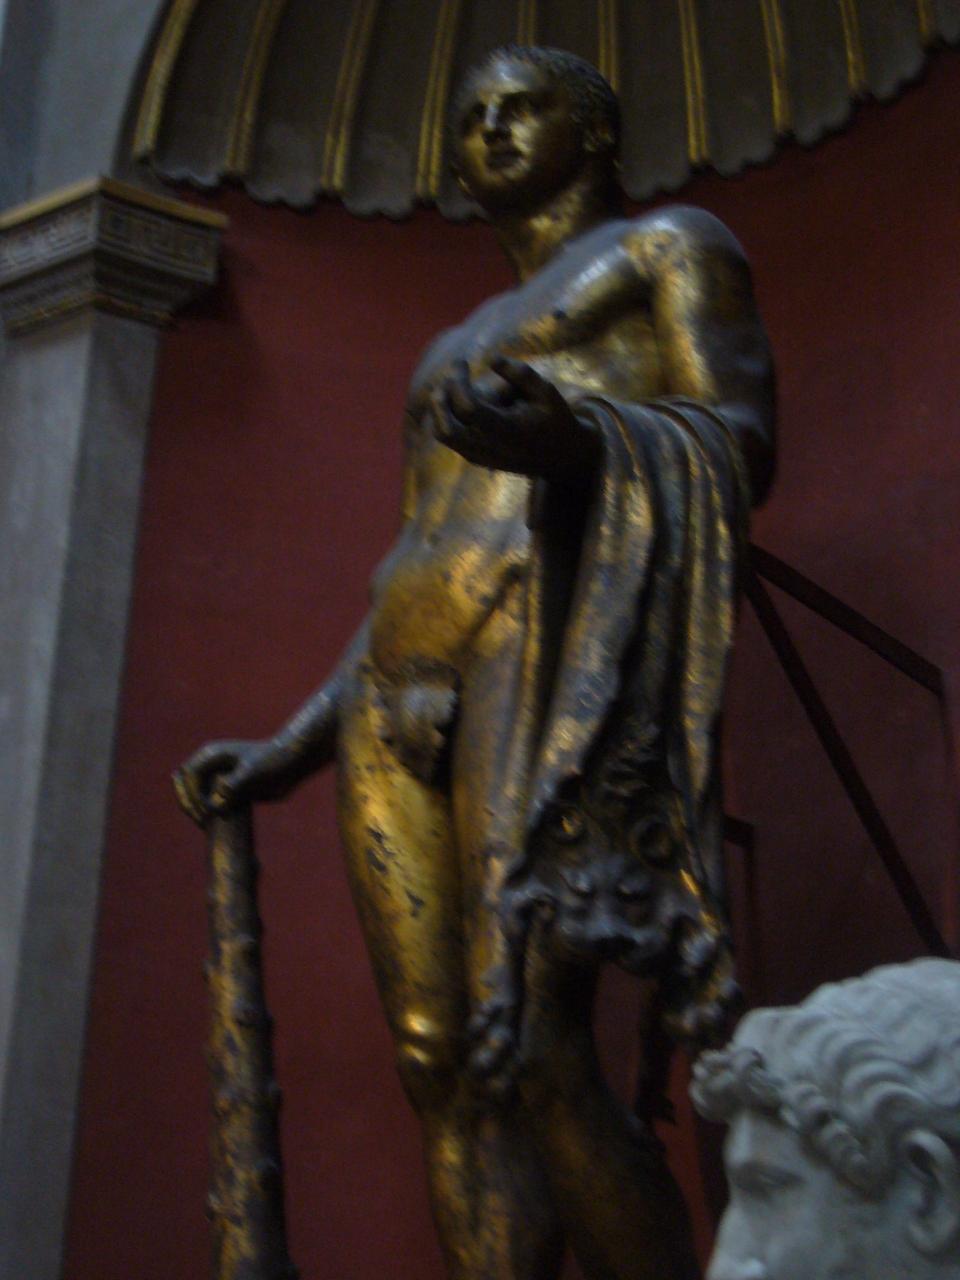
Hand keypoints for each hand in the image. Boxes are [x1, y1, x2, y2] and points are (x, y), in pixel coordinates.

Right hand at [173, 736, 305, 825]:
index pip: (189, 776)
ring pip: (194, 794)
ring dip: (195, 808)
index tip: (207, 813)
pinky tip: (219, 826)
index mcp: (212, 755)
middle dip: (188, 802)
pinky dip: (208, 813)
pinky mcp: (227, 788)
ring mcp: (217, 776)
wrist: (292, 762)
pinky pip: (208, 802)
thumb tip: (216, 801)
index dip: (193, 796)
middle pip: (184, 783)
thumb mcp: (253, 772)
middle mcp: (211, 764)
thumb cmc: (274, 761)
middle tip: (201, 822)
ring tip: (207, 826)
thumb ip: (234, 785)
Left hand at [432, 357, 598, 479]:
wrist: (559, 457)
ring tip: (458, 383)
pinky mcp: (474, 457)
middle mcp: (489, 448)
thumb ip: (522, 374)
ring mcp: (479, 457)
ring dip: (441, 406)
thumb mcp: (547, 391)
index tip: (462, 361)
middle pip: (445, 430)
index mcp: (507, 432)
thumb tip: (492, 359)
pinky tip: (466, 397)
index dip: (458, 382)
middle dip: (440, 399)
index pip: (468, 410)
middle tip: (451, 376)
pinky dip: (447, 414)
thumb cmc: (554, 418)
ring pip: (442, 433)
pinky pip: (448, 436)